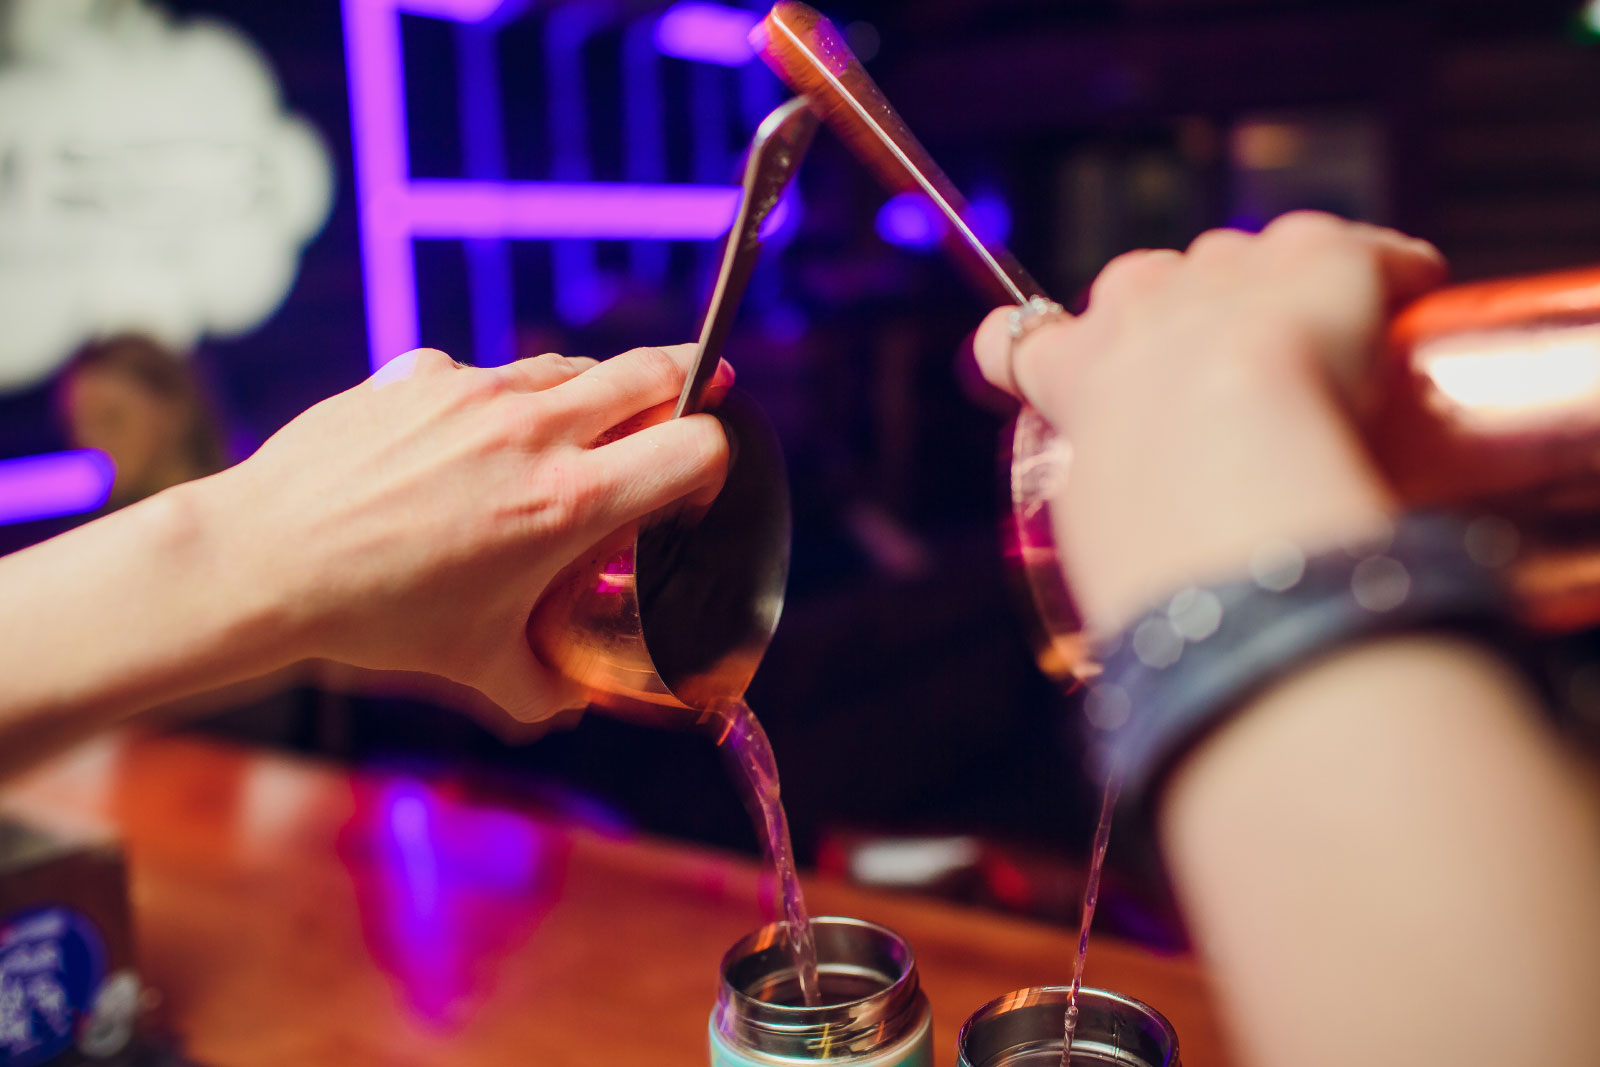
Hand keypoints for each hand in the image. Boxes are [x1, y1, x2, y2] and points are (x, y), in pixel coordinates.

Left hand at [203, 344, 731, 720]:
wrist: (265, 558)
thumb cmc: (377, 616)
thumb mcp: (478, 665)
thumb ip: (546, 686)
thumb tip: (578, 698)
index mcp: (568, 502)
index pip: (692, 444)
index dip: (716, 454)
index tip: (705, 471)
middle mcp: (534, 431)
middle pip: (651, 369)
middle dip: (690, 378)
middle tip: (701, 390)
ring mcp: (475, 391)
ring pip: (571, 366)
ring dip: (596, 390)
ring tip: (586, 426)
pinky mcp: (423, 372)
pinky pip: (489, 373)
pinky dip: (505, 398)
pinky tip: (478, 440)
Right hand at [973, 212, 1447, 632]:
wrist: (1221, 452)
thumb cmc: (1153, 518)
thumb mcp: (1098, 535)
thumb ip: (1110, 538)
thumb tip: (1134, 603)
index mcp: (1069, 371)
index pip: (1015, 338)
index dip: (1035, 346)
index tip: (1053, 361)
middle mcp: (1139, 301)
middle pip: (1143, 279)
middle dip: (1174, 312)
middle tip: (1218, 376)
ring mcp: (1227, 272)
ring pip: (1244, 257)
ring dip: (1271, 293)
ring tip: (1321, 353)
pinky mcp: (1318, 258)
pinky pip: (1359, 249)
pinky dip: (1387, 273)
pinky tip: (1411, 300)